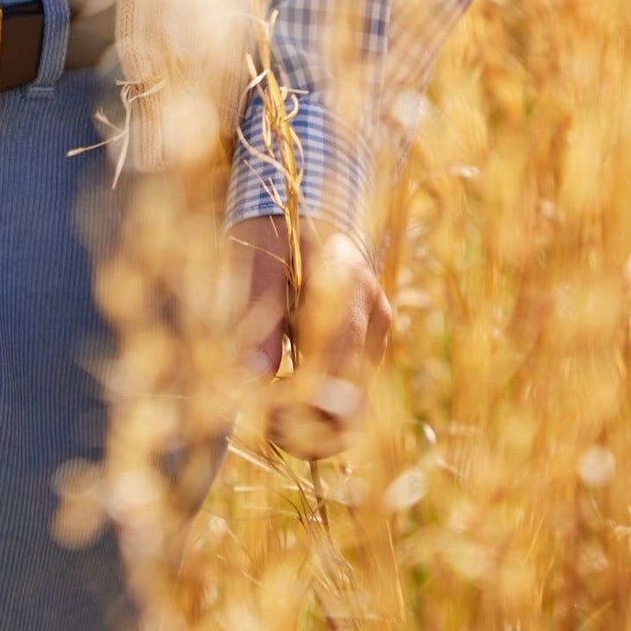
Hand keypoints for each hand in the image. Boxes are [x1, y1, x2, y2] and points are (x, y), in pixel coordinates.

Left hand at [233, 216, 391, 458]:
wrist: (305, 202)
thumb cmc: (273, 226)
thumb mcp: (255, 261)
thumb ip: (257, 316)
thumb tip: (252, 379)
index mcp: (348, 285)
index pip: (332, 368)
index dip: (295, 405)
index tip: (257, 411)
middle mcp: (374, 312)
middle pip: (352, 401)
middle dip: (306, 428)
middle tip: (262, 428)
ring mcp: (378, 329)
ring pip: (355, 405)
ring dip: (314, 425)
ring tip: (269, 420)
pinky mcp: (371, 341)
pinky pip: (351, 391)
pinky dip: (321, 408)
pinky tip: (286, 403)